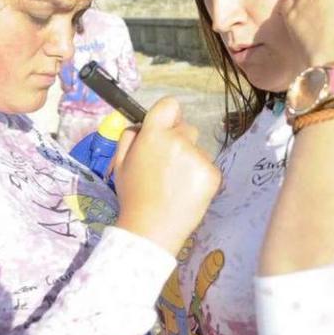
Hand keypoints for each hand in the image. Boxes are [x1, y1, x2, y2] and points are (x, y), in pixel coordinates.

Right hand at [112, 97, 220, 255]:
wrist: (151, 230)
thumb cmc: (134, 196)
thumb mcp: (121, 163)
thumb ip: (130, 137)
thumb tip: (144, 123)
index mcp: (153, 135)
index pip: (170, 104)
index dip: (168, 115)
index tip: (166, 128)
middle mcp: (178, 140)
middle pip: (187, 128)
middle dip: (179, 141)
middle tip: (166, 167)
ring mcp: (197, 157)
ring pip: (198, 150)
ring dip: (190, 161)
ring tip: (176, 185)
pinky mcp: (212, 174)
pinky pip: (207, 167)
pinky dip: (200, 177)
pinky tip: (187, 193)